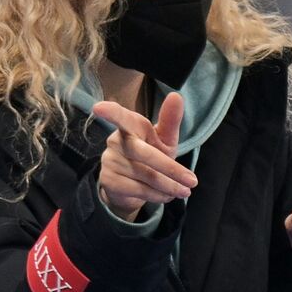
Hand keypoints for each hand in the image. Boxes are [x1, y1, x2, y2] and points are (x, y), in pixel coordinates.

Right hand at [91, 93, 197, 221]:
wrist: (132, 188)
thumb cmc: (152, 155)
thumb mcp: (164, 139)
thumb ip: (171, 120)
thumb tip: (176, 95)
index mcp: (131, 125)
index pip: (120, 116)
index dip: (111, 112)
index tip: (99, 108)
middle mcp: (116, 140)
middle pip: (145, 154)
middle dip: (172, 169)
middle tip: (192, 181)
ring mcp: (110, 161)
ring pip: (147, 176)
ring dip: (169, 186)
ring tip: (183, 191)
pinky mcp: (108, 181)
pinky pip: (139, 190)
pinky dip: (159, 196)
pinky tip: (166, 196)